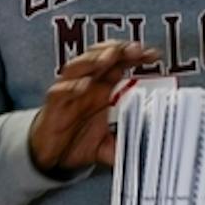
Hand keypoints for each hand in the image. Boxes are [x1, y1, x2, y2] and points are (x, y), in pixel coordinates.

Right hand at [28, 40, 157, 176]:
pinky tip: (82, 86)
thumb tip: (147, 152)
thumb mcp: (109, 145)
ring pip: (79, 67)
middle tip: (134, 49)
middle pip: (101, 57)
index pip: (121, 64)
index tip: (153, 55)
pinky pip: (60, 91)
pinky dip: (70, 86)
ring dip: (94, 60)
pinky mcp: (54, 105)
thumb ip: (126, 146)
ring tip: (109, 57)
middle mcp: (87, 85)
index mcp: (103, 89)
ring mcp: (70, 92)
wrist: (51, 155)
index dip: (136, 56)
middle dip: (118, 50)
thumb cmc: (78, 139)